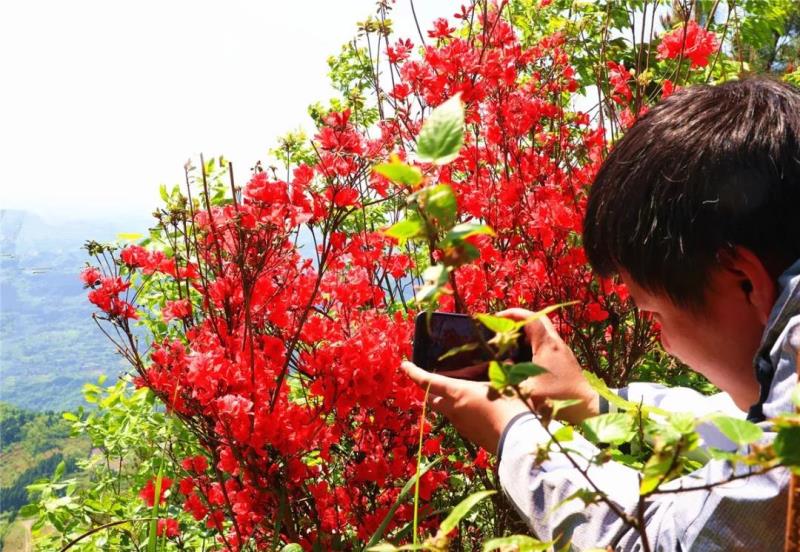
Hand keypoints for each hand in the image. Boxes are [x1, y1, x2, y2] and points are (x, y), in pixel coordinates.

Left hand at [401, 361, 531, 454]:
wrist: (520, 442)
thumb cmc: (513, 407)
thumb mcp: (503, 384)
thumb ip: (497, 374)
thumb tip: (504, 364)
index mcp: (459, 393)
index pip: (429, 382)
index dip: (414, 373)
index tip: (404, 365)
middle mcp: (455, 410)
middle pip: (432, 399)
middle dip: (429, 390)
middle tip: (433, 382)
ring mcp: (462, 426)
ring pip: (447, 410)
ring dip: (449, 401)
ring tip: (466, 393)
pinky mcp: (471, 436)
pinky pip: (461, 420)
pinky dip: (463, 412)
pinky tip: (481, 409)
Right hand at [496, 308, 598, 423]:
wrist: (587, 405)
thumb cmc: (559, 397)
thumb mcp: (528, 390)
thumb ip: (509, 380)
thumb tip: (491, 373)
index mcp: (547, 345)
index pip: (530, 318)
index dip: (511, 314)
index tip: (496, 318)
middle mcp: (555, 342)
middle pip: (537, 319)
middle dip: (517, 319)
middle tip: (501, 326)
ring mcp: (561, 349)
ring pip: (542, 330)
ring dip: (525, 331)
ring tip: (507, 341)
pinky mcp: (563, 358)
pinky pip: (545, 341)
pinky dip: (531, 342)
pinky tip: (522, 356)